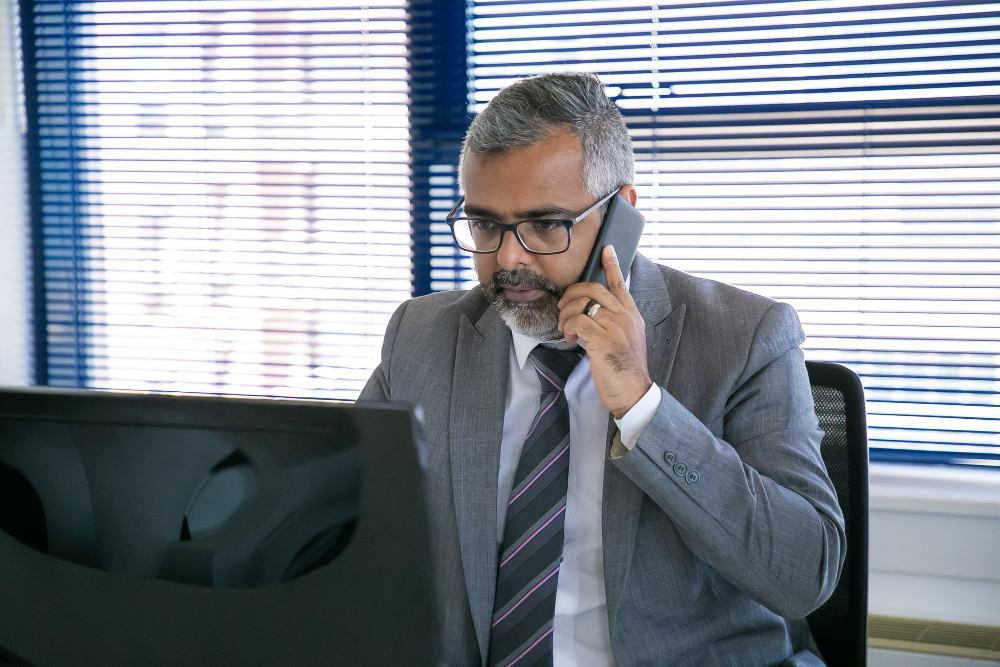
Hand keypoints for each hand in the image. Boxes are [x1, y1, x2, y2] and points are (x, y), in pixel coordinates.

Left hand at [558, 246, 651, 418]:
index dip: (612, 265)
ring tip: (565, 328)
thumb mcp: (624, 341)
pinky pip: (579, 321)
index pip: (621, 284)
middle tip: (562, 305)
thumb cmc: (624, 370)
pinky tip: (569, 338)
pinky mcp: (603, 339)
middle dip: (572, 293)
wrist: (632, 392)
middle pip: (595, 289)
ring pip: (583, 304)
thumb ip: (612, 324)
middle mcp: (626, 317)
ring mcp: (616, 327)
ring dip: (566, 314)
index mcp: (632, 316)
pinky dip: (568, 327)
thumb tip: (589, 314)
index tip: (606, 250)